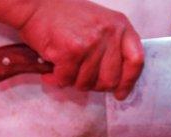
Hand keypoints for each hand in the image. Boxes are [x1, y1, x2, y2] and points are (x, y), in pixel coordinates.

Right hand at [15, 0, 143, 97]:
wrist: (34, 4)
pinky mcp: (72, 51)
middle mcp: (109, 33)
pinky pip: (67, 79)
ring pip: (87, 83)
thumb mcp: (99, 24)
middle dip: (94, 85)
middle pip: (110, 79)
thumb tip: (116, 81)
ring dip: (73, 81)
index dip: (128, 81)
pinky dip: (57, 79)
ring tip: (64, 68)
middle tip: (80, 78)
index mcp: (120, 26)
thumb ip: (111, 46)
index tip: (119, 93)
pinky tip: (52, 70)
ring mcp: (91, 42)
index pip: (136, 61)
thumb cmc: (64, 16)